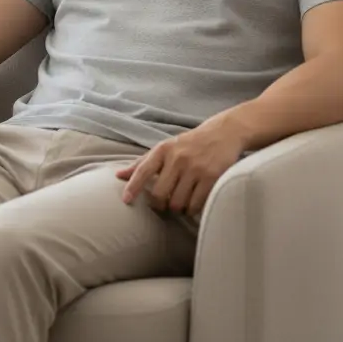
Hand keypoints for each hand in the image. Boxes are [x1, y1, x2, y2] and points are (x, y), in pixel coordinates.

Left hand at [116, 116, 247, 216]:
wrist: (224, 132)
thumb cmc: (190, 144)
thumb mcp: (166, 148)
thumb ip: (143, 163)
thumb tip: (118, 175)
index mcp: (164, 149)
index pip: (143, 170)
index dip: (133, 187)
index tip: (126, 200)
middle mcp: (178, 157)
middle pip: (159, 194)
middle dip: (160, 204)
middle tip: (165, 203)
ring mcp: (195, 168)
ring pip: (177, 203)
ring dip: (178, 208)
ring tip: (182, 201)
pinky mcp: (211, 177)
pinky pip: (195, 205)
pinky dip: (192, 209)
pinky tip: (194, 202)